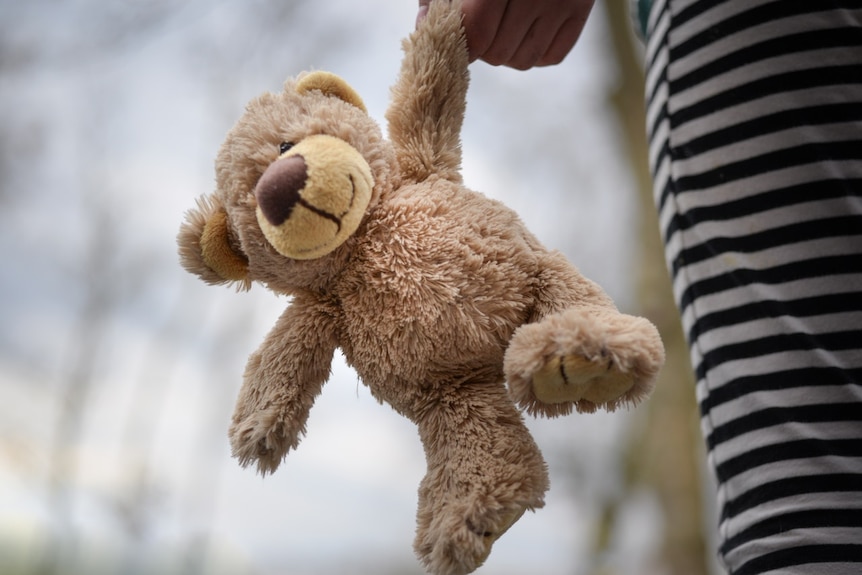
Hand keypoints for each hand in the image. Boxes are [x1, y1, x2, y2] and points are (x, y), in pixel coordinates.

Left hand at [417, 0, 594, 69]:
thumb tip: (424, 29)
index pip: (477, 32)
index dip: (463, 44)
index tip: (458, 38)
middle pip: (498, 52)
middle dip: (484, 48)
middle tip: (482, 30)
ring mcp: (561, 1)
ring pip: (524, 60)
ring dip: (507, 53)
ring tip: (502, 29)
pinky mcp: (581, 10)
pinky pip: (551, 57)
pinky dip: (535, 52)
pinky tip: (525, 31)